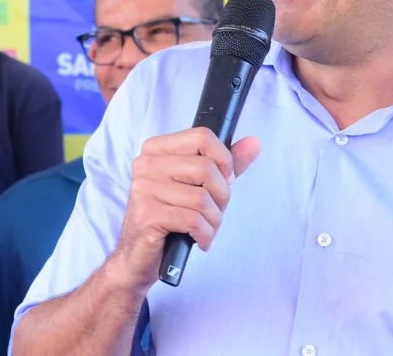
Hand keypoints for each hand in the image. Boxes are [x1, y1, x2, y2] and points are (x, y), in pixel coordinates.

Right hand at [107, 127, 261, 292]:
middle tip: (215, 211)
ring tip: (206, 229)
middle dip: (221, 196)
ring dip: (214, 220)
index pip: (202, 137)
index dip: (224, 160)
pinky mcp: (147, 216)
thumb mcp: (199, 186)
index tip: (224, 179)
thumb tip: (254, 143)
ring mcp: (144, 189)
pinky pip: (193, 220)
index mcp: (156, 150)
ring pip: (202, 198)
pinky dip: (205, 234)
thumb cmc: (171, 218)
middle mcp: (146, 165)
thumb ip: (225, 164)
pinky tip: (200, 240)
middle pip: (206, 168)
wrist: (138, 256)